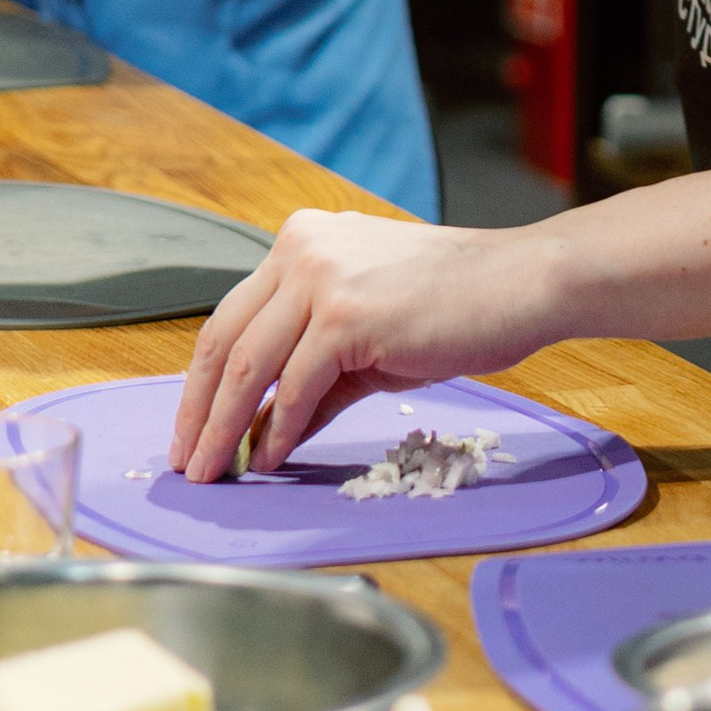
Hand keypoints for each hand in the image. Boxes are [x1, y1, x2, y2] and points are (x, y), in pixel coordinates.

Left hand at [168, 205, 547, 479]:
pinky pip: (296, 386)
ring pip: (250, 366)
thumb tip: (269, 429)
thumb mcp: (369, 333)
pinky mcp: (346, 315)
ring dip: (224, 428)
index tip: (192, 426)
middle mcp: (301, 248)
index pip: (232, 317)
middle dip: (199, 410)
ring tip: (213, 471)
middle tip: (187, 460)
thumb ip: (314, 374)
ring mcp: (322, 277)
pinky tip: (269, 458)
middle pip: (225, 339)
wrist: (523, 284)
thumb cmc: (458, 303)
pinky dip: (277, 430)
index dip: (204, 380)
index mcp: (302, 240)